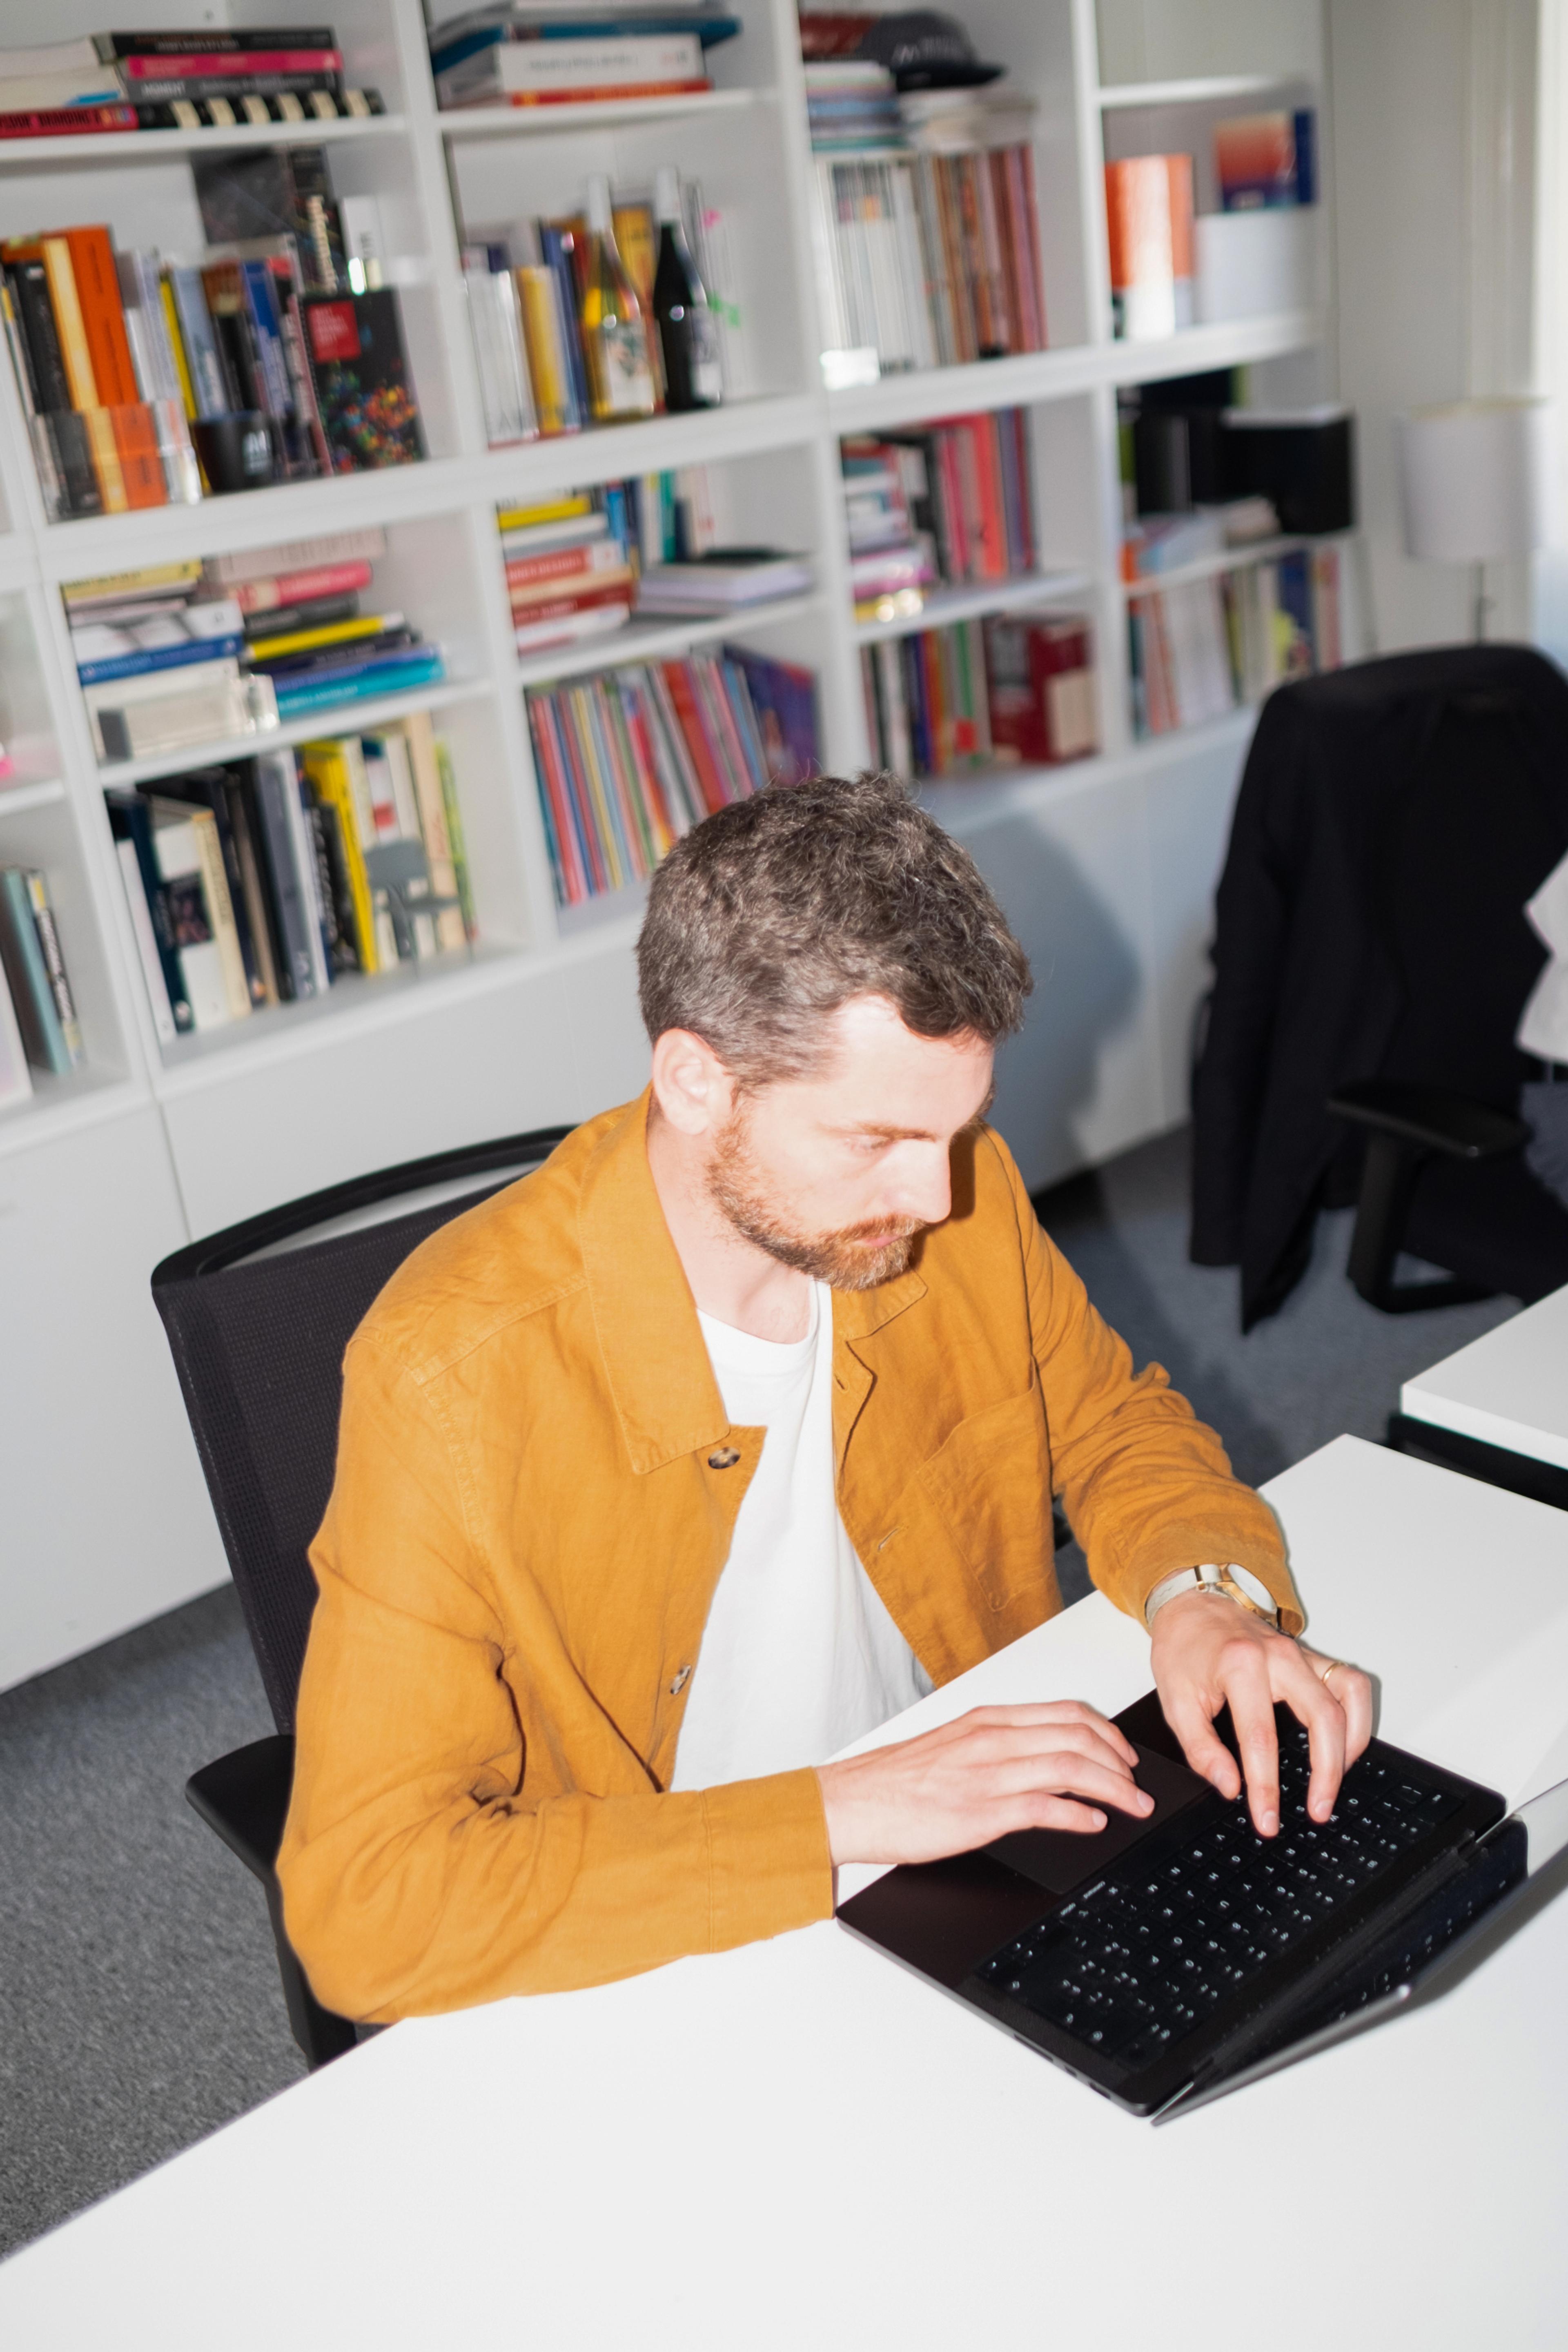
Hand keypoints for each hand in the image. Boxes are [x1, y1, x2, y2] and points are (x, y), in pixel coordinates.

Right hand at [816, 1701, 1153, 1866]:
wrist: (850, 1803)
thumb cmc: (895, 1781)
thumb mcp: (952, 1747)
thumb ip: (996, 1746)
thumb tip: (1040, 1759)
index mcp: (986, 1721)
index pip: (1064, 1712)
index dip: (1105, 1732)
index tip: (1123, 1753)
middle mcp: (991, 1739)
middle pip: (1076, 1736)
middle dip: (1119, 1761)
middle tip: (1137, 1784)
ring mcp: (986, 1774)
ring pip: (1069, 1767)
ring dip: (1112, 1788)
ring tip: (1132, 1806)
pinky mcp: (979, 1812)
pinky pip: (1043, 1807)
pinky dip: (1077, 1814)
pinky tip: (1093, 1823)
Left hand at [1150, 1590, 1373, 1835]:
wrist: (1191, 1606)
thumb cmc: (1183, 1649)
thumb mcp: (1174, 1701)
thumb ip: (1200, 1749)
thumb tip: (1229, 1786)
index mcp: (1239, 1665)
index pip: (1261, 1737)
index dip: (1266, 1786)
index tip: (1267, 1819)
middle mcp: (1278, 1656)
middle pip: (1323, 1717)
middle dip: (1327, 1772)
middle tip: (1318, 1810)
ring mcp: (1300, 1653)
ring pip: (1348, 1696)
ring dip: (1351, 1744)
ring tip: (1335, 1781)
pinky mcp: (1311, 1656)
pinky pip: (1350, 1683)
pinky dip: (1356, 1716)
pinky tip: (1343, 1746)